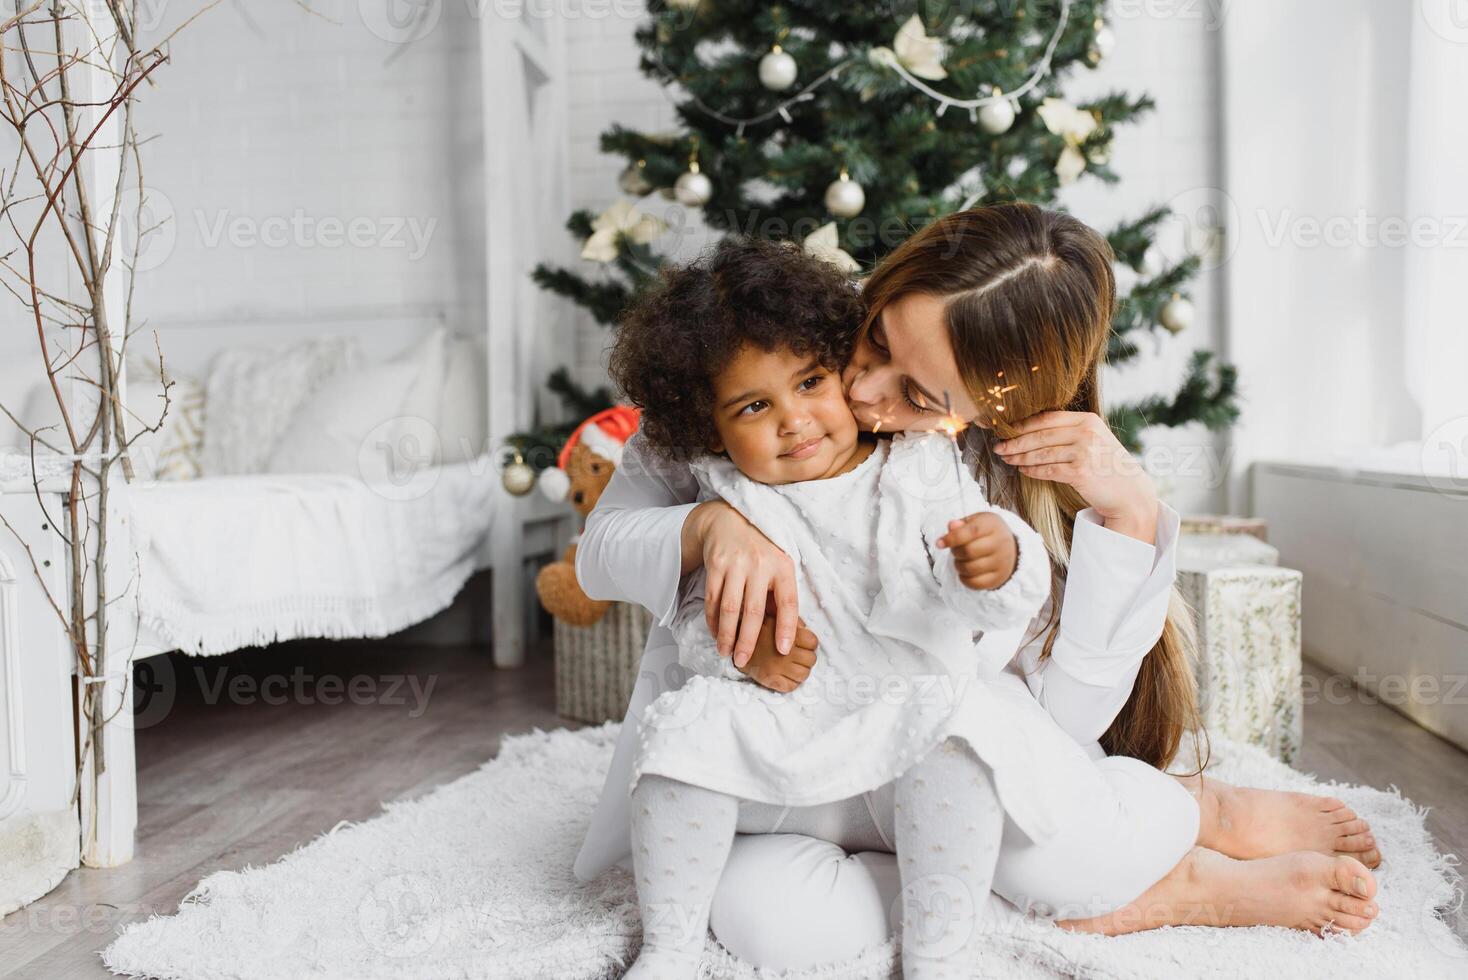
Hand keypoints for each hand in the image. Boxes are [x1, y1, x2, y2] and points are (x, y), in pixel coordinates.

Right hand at [685, 500, 798, 666]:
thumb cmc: (760, 550)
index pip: (788, 602)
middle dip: (747, 641)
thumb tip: (785, 633)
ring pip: (729, 608)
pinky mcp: (715, 564)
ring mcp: (735, 564)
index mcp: (782, 566)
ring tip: (726, 653)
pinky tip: (716, 633)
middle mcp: (760, 565)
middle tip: (743, 662)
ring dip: (726, 635)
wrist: (729, 520)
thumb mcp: (778, 564)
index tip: (784, 650)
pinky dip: (712, 619)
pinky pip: (712, 598)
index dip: (787, 627)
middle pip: (753, 611)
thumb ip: (780, 594)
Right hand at [738, 615, 818, 692]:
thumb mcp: (774, 617)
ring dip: (801, 671)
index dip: (810, 643)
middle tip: (797, 655)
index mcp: (786, 634)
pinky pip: (791, 686)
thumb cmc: (757, 630)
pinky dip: (791, 683)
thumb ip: (791, 621)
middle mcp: (784, 652)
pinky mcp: (771, 681)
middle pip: (811, 659)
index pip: (813, 642)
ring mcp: (778, 668)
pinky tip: (785, 675)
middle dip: (807, 657)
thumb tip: (806, 630)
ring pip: (804, 675)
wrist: (733, 644)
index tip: (803, 643)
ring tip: (792, 665)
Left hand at [936, 511, 1017, 589]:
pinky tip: (965, 572)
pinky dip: (964, 579)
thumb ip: (962, 524)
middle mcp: (1000, 543)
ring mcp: (1001, 562)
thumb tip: (951, 526)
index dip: (952, 538)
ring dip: (958, 565)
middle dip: (955, 552)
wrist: (1010, 549)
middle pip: (969, 551)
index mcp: (992, 525)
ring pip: (970, 568)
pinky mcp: (998, 578)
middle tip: (955, 550)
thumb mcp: (976, 521)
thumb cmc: (986, 533)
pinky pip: (975, 583)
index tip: (939, 543)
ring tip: (960, 560)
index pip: (971, 531)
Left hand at [992, 411, 1158, 541]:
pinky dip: (1032, 471)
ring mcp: (1084, 452)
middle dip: (1015, 442)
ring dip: (1020, 457)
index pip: (1047, 418)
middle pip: (1041, 435)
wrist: (1129, 492)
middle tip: (999, 447)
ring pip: (1041, 453)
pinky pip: (1048, 470)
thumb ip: (1070, 431)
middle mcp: (1087, 433)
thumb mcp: (1094, 439)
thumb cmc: (1107, 466)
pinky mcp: (1080, 473)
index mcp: (1088, 420)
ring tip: (1007, 459)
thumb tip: (1032, 430)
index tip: (1006, 431)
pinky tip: (1023, 471)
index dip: (1023, 425)